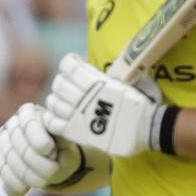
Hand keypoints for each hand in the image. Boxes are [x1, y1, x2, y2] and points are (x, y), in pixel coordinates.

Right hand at [0, 103, 88, 195]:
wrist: (52, 158)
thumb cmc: (62, 146)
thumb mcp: (67, 142)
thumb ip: (60, 141)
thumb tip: (47, 147)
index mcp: (32, 112)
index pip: (29, 123)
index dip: (39, 140)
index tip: (51, 151)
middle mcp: (14, 121)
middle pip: (18, 142)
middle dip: (36, 161)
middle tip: (52, 172)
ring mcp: (2, 137)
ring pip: (9, 157)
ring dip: (27, 173)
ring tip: (43, 182)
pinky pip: (1, 169)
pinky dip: (13, 181)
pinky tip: (24, 188)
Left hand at [44, 53, 166, 156]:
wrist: (144, 128)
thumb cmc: (139, 103)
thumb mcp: (125, 81)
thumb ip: (109, 76)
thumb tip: (102, 68)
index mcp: (97, 81)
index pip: (70, 67)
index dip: (69, 63)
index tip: (73, 63)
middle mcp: (85, 96)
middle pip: (60, 84)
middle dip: (62, 80)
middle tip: (69, 83)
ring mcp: (78, 115)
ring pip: (54, 103)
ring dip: (56, 99)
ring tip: (63, 100)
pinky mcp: (76, 132)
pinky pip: (53, 123)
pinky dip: (51, 118)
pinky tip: (57, 115)